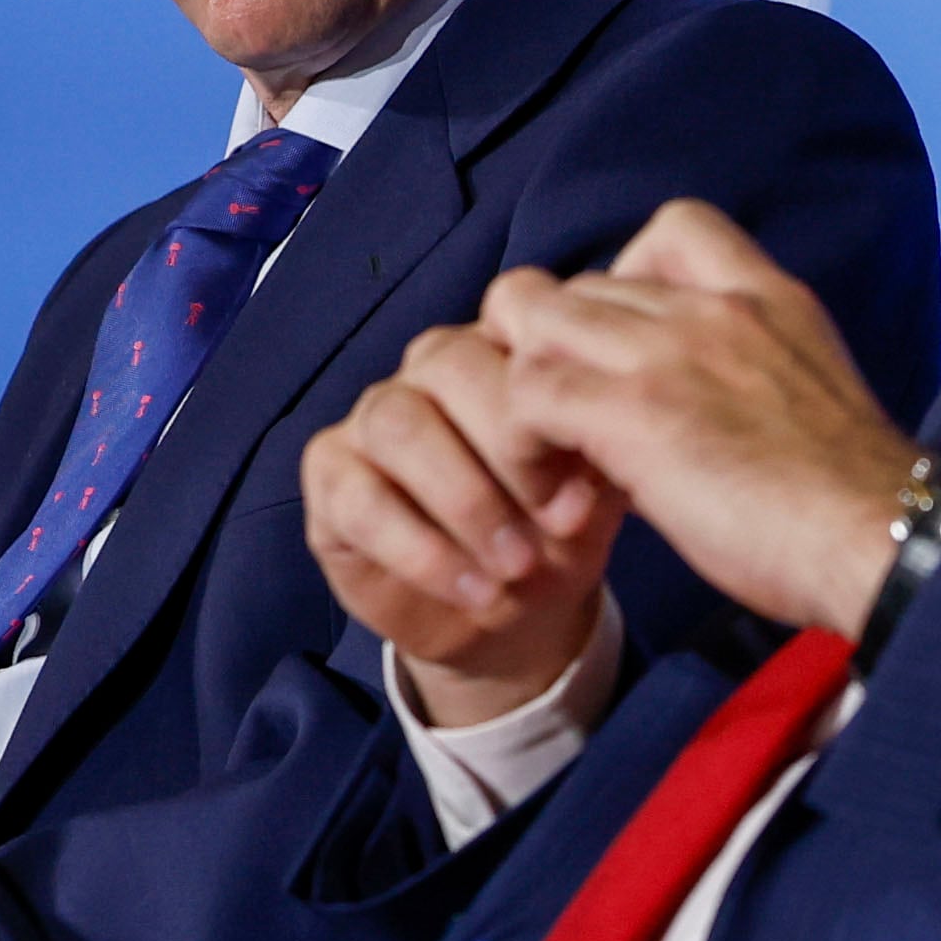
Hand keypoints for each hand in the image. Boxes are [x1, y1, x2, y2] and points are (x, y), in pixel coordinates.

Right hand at [304, 322, 628, 726]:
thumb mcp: (599, 491)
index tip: (593, 488)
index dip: (551, 406)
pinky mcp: (330, 474)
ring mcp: (373, 414)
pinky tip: (474, 590)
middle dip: (510, 451)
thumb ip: (601, 449)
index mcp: (503, 346)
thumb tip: (610, 434)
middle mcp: (431, 366)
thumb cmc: (560, 530)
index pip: (513, 330)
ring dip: (465, 502)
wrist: (514, 609)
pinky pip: (360, 498)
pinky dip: (422, 551)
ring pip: (399, 425)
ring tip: (518, 567)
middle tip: (559, 525)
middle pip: (451, 367)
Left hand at [471, 199, 914, 635]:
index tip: (633, 348)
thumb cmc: (855, 502)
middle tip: (576, 433)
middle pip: (580, 283)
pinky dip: (523, 448)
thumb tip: (687, 401)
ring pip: (533, 320)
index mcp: (770, 298)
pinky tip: (559, 504)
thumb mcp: (809, 395)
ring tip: (555, 464)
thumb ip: (747, 372)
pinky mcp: (631, 412)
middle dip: (561, 355)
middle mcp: (714, 307)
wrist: (882, 541)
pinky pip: (525, 394)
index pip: (674, 226)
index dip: (626, 274)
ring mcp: (668, 351)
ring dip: (527, 394)